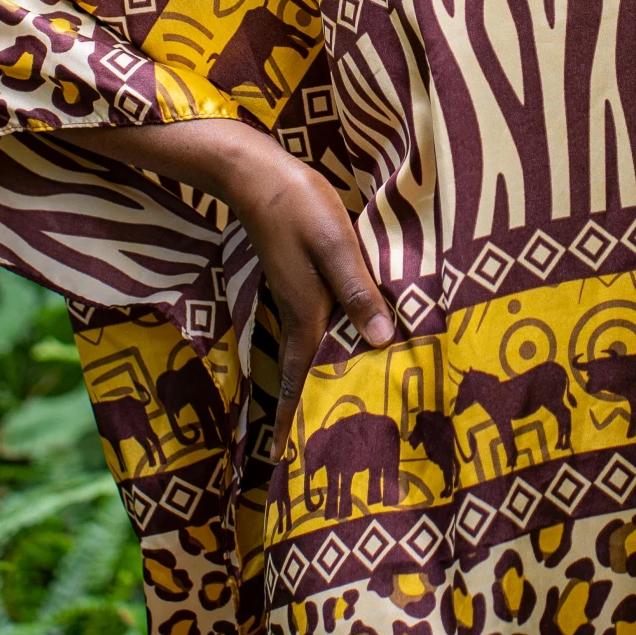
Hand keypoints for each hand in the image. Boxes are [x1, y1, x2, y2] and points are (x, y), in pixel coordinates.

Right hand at [54, 114, 392, 462]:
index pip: (302, 380)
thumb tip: (381, 340)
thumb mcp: (333, 243)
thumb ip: (357, 289)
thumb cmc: (297, 204)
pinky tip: (347, 343)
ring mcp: (297, 295)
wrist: (254, 171)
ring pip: (314, 349)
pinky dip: (328, 345)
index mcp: (307, 312)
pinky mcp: (300, 278)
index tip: (287, 462)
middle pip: (309, 373)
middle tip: (322, 454)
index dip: (297, 419)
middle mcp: (300, 312)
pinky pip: (317, 324)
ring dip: (322, 379)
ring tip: (338, 412)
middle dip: (313, 411)